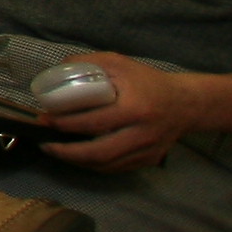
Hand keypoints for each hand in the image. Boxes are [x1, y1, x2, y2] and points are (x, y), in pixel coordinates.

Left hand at [38, 50, 192, 170]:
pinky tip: (78, 157)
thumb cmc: (148, 81)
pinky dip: (93, 165)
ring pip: (106, 164)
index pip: (94, 122)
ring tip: (56, 151)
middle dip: (66, 151)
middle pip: (98, 152)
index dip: (66, 124)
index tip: (46, 119)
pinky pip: (116, 168)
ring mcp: (147, 150)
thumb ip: (88, 63)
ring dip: (77, 161)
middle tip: (45, 143)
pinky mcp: (148, 160)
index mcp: (135, 108)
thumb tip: (56, 69)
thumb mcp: (120, 63)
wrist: (186, 103)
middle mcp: (142, 133)